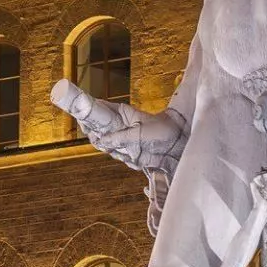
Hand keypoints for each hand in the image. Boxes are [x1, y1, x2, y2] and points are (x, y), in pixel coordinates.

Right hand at [53, 80, 183, 169]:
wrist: (179, 142)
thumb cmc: (163, 130)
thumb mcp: (141, 132)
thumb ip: (120, 137)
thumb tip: (101, 141)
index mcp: (120, 112)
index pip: (96, 109)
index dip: (87, 116)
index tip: (86, 126)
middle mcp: (117, 124)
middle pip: (95, 129)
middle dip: (97, 137)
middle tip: (104, 143)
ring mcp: (121, 136)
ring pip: (104, 144)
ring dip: (111, 150)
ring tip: (125, 151)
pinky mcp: (127, 149)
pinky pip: (117, 154)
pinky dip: (122, 158)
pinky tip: (133, 158)